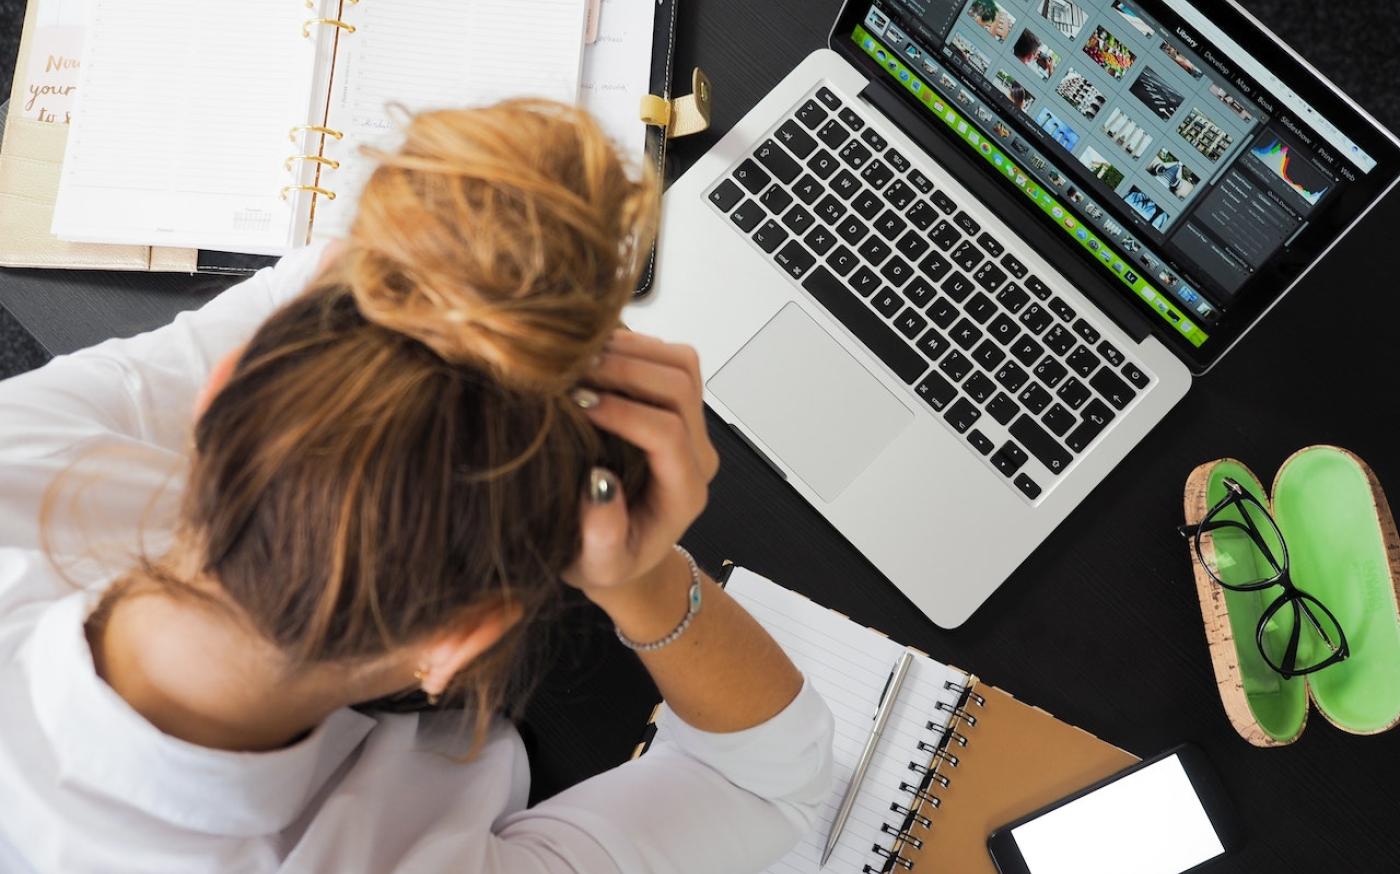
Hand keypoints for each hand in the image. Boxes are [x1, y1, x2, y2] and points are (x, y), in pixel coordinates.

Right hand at [562, 331, 718, 596]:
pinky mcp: (677, 406)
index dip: (624, 412)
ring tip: (579, 357)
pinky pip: (669, 358)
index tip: (578, 404)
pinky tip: (591, 354)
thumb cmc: (608, 561)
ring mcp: (691, 425)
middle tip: (572, 371)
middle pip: (680, 386)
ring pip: (681, 363)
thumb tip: (598, 484)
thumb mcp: (599, 565)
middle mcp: (697, 454)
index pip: (667, 434)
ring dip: (631, 350)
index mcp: (683, 492)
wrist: (624, 552)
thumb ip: (603, 536)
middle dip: (626, 370)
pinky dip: (632, 345)